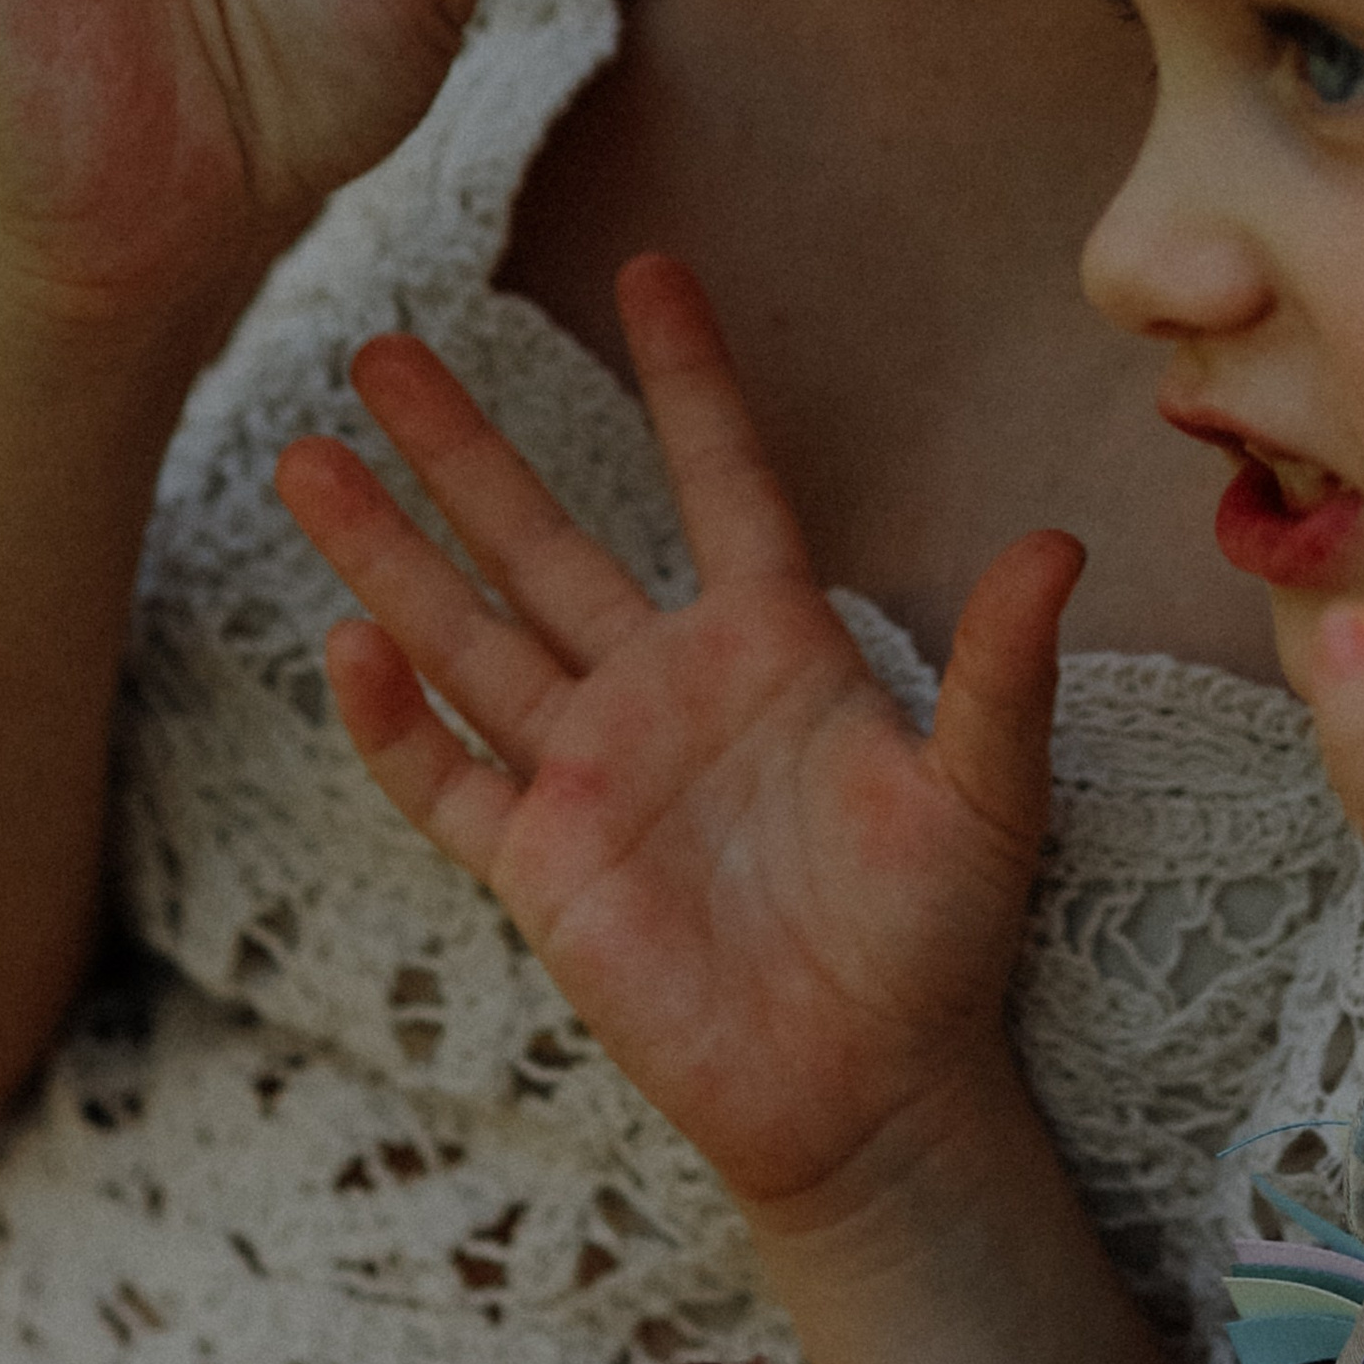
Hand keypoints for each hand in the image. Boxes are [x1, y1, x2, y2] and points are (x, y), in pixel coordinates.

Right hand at [280, 256, 1085, 1211]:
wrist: (872, 1099)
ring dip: (388, 551)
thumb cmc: (938, 944)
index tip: (651, 264)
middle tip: (384, 340)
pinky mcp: (546, 868)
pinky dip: (395, 721)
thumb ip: (1001, 670)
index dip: (686, 378)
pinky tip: (343, 643)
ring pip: (467, 635)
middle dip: (465, 444)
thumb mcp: (986, 793)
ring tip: (305, 455)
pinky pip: (452, 780)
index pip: (720, 477)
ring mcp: (592, 773)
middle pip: (543, 536)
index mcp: (774, 646)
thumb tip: (1058, 542)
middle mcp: (664, 687)